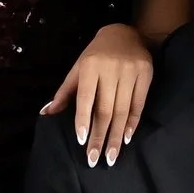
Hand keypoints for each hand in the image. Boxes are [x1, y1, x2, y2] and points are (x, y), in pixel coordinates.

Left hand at [41, 23, 153, 166]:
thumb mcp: (78, 69)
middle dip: (99, 136)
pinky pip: (139, 104)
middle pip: (105, 109)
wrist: (124, 33)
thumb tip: (47, 113)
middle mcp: (111, 69)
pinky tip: (126, 139)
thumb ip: (65, 92)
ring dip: (116, 136)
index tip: (81, 141)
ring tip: (111, 156)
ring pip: (123, 110)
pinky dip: (132, 123)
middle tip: (94, 159)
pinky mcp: (146, 75)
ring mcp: (131, 72)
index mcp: (91, 66)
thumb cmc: (96, 55)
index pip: (86, 98)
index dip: (83, 119)